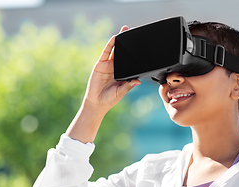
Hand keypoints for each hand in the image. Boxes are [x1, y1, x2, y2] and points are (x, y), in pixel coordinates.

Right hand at [66, 26, 139, 142]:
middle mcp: (116, 68)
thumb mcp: (122, 91)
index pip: (130, 61)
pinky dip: (110, 45)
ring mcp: (108, 65)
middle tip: (135, 32)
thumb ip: (129, 85)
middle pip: (123, 53)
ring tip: (125, 31)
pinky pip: (106, 53)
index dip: (134, 54)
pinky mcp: (100, 64)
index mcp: (123, 73)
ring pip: (115, 50)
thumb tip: (138, 81)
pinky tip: (114, 38)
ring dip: (119, 40)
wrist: (97, 103)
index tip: (142, 46)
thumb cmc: (110, 99)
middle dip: (128, 43)